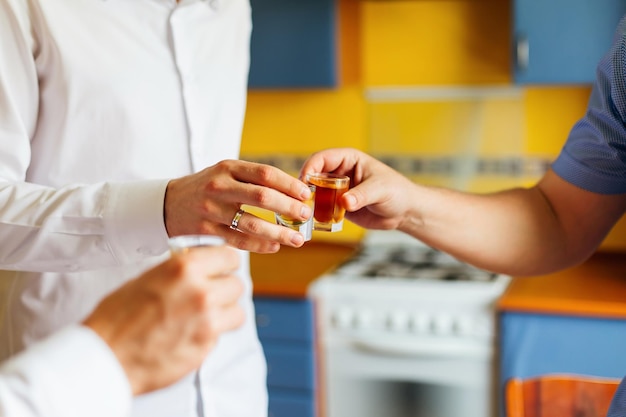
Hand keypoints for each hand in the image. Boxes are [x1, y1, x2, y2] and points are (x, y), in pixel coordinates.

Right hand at [83, 246, 243, 394]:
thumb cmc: (117, 318)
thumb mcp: (148, 278)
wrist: (105, 356)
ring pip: (237, 311)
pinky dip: (212, 334)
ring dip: (224, 314)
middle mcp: (200, 290)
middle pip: (236, 284)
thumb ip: (180, 272)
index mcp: (184, 268)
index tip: (222, 270)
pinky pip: (222, 334)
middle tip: (209, 297)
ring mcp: (207, 319)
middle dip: (224, 290)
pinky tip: (191, 335)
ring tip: (203, 318)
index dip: (225, 265)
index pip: (229, 256)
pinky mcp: (206, 345)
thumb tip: (199, 268)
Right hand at [164, 160, 312, 252]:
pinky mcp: (206, 230)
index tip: (306, 194)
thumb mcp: (225, 173)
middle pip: (262, 197)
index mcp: (227, 168)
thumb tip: (293, 193)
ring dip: (279, 232)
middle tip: (305, 215)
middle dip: (288, 207)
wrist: (168, 203)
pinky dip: (260, 245)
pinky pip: (239, 240)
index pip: (265, 173)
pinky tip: (275, 246)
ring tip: (296, 239)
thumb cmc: (206, 187)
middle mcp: (219, 186)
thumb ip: (253, 180)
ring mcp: (211, 209)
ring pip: (252, 223)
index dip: (289, 184)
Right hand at [300, 148, 417, 229]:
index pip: (322, 158)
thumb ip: (362, 195)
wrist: (404, 212)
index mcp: (349, 159)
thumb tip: (345, 202)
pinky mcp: (338, 205)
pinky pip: (323, 207)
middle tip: (303, 200)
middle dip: (306, 187)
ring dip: (310, 201)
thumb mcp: (380, 190)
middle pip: (314, 175)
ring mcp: (338, 189)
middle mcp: (340, 172)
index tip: (305, 182)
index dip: (310, 167)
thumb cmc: (397, 192)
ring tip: (308, 212)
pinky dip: (317, 213)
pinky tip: (317, 221)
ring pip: (315, 192)